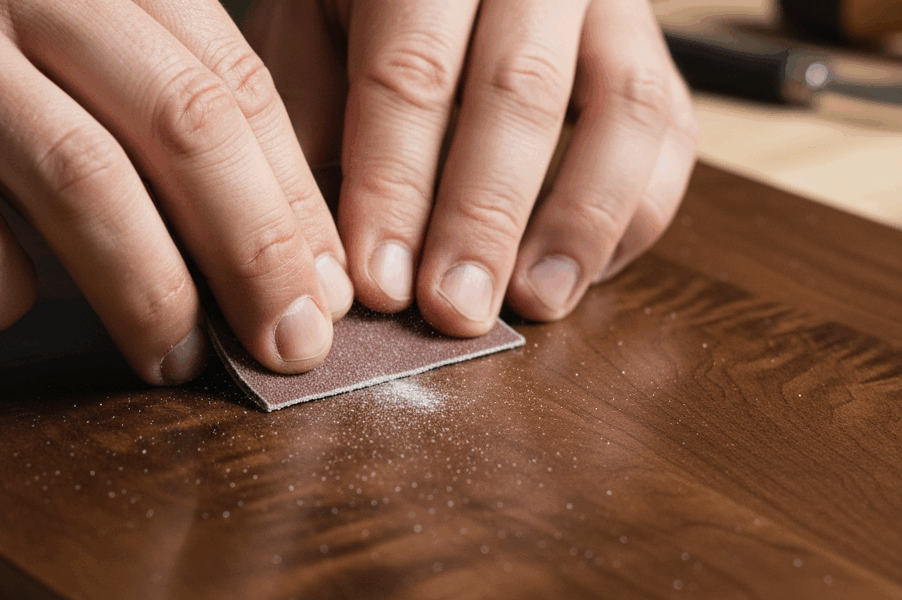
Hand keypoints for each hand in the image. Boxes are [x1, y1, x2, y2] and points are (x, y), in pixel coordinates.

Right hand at [0, 0, 354, 382]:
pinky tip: (11, 302)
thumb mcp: (71, 26)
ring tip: (176, 358)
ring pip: (83, 180)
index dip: (293, 197)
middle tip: (289, 340)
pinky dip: (0, 291)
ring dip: (149, 292)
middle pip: (182, 124)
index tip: (325, 286)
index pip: (233, 81)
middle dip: (253, 250)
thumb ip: (160, 94)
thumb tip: (280, 240)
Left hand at [245, 0, 698, 334]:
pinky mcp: (650, 54)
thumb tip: (323, 251)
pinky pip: (670, 135)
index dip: (395, 184)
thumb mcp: (313, 35)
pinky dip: (635, 214)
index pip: (412, 73)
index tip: (380, 280)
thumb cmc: (370, 6)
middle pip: (520, 93)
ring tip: (538, 300)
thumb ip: (311, 122)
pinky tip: (582, 272)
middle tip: (455, 307)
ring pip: (625, 111)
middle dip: (485, 216)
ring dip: (581, 221)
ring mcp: (605, 9)